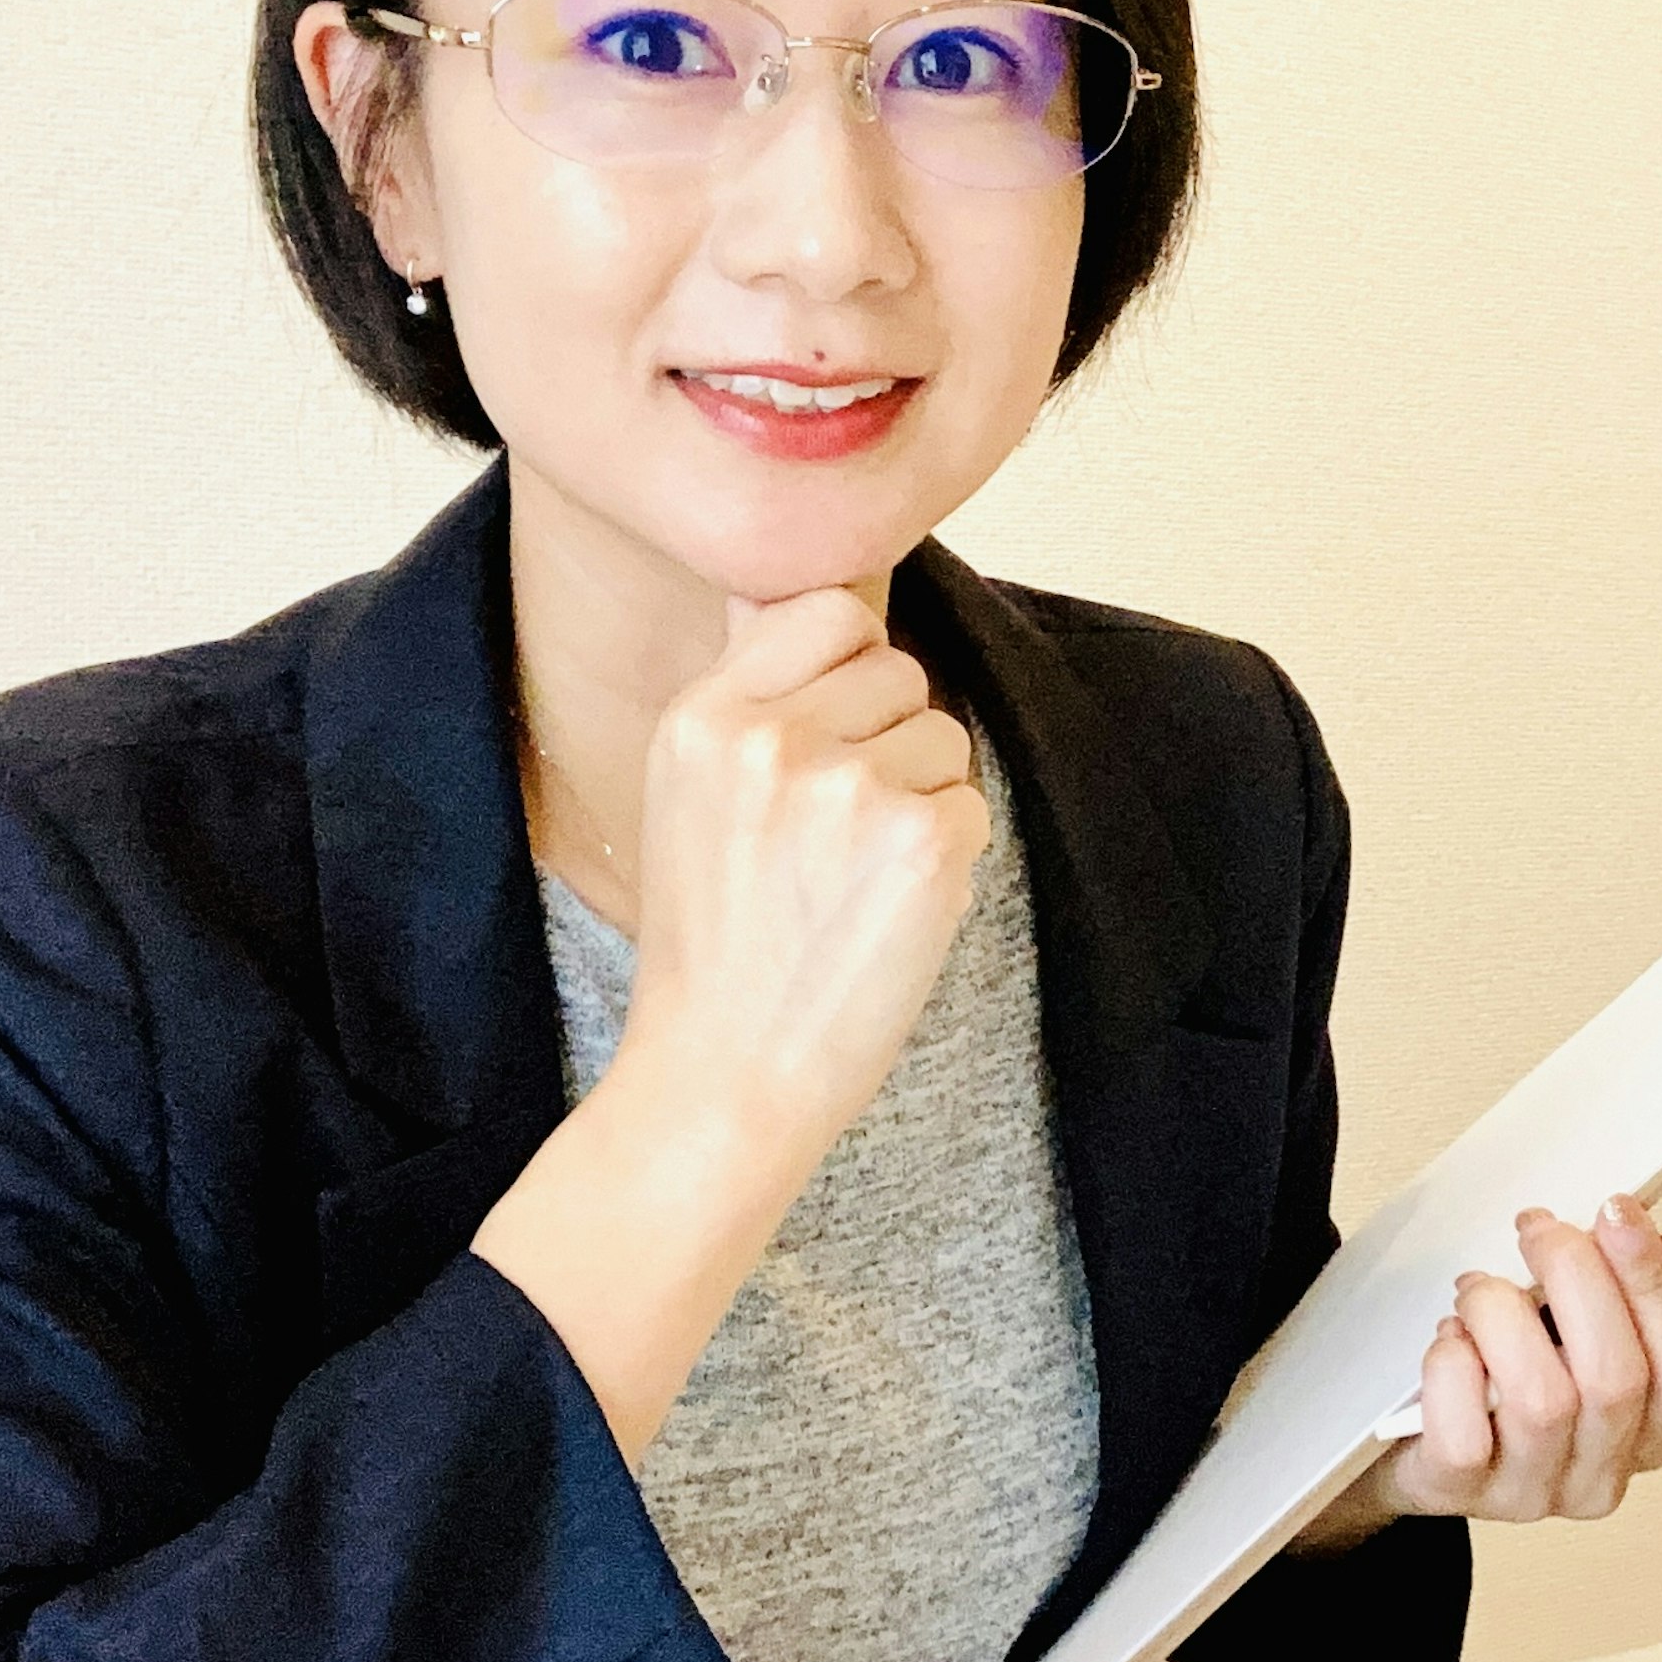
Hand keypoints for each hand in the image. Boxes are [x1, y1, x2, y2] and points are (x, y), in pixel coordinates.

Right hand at [472, 584, 988, 1464]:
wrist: (721, 1075)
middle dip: (888, 739)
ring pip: (944, 737)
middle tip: (834, 837)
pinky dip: (949, 860)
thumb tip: (791, 586)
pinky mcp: (920, 840)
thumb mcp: (688, 794)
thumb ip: (747, 692)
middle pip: (900, 670)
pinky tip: (887, 912)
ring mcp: (849, 785)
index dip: (851, 665)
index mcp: (706, 714)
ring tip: (853, 880)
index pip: (831, 608)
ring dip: (922, 800)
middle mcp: (773, 735)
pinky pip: (973, 805)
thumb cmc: (716, 944)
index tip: (832, 732)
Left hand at [1291, 1196, 1661, 1555]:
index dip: (1657, 1283)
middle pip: (1617, 1377)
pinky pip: (1465, 1430)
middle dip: (1574, 1277)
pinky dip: (1453, 1364)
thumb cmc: (1505, 1376)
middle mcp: (1602, 1474)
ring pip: (1541, 1399)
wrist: (1416, 1445)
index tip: (1618, 1210)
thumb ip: (1632, 1288)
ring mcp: (1533, 1492)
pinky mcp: (1463, 1492)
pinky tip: (1451, 1340)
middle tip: (1536, 1229)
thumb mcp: (1575, 1326)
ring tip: (1478, 1290)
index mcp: (1652, 1432)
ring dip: (1502, 1315)